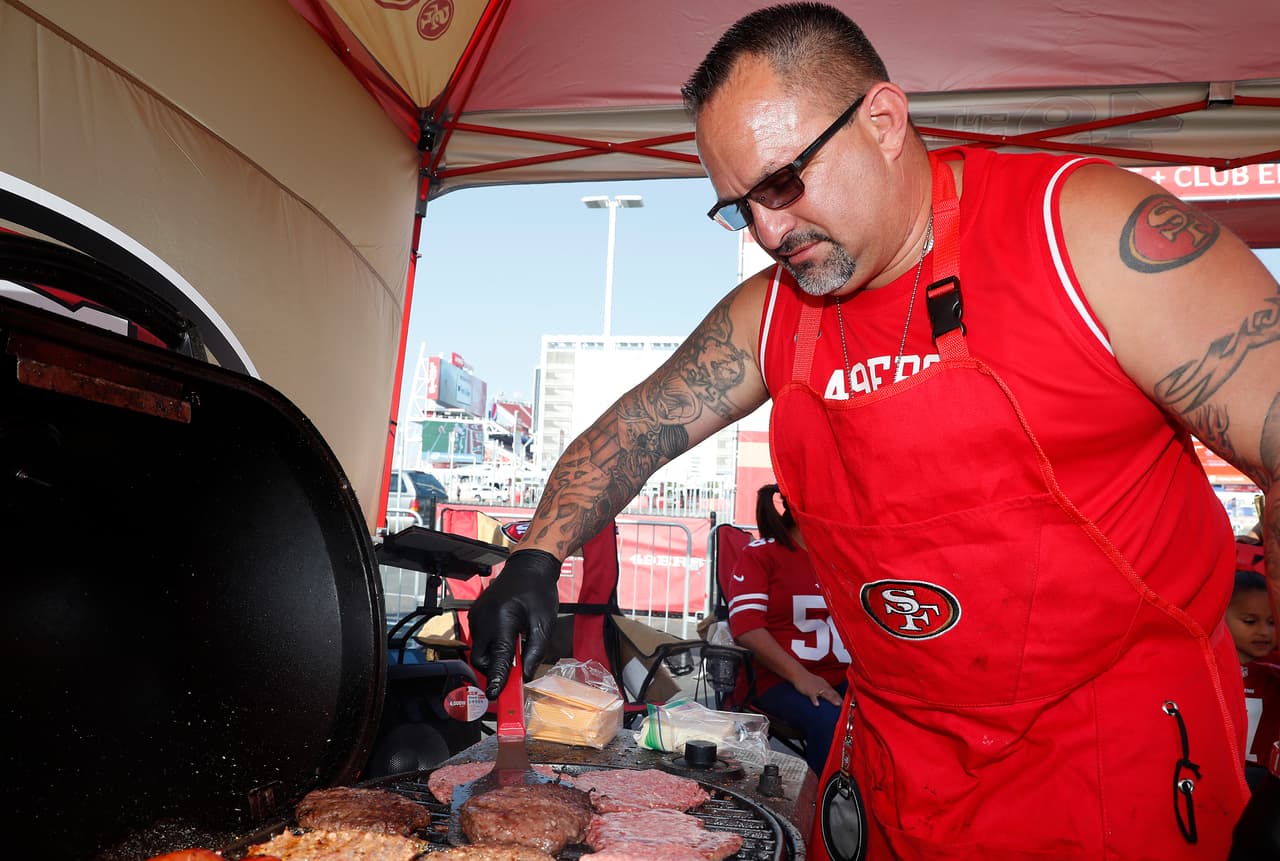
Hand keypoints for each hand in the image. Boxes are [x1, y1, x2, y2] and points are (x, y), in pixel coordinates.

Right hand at [468, 548, 560, 698]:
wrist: (528, 567)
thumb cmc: (538, 592)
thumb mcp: (544, 624)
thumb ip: (534, 652)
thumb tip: (525, 676)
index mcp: (502, 619)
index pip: (498, 657)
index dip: (497, 679)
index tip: (496, 696)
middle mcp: (484, 618)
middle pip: (481, 659)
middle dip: (494, 670)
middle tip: (513, 675)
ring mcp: (476, 616)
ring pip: (479, 651)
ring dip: (494, 657)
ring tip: (515, 648)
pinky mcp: (475, 615)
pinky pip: (479, 639)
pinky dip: (491, 646)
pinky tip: (508, 638)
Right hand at [794, 671, 842, 707]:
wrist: (799, 674)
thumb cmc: (808, 679)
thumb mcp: (818, 683)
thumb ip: (824, 689)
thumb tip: (829, 695)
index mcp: (825, 685)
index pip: (834, 692)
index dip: (840, 698)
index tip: (845, 704)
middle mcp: (822, 686)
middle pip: (832, 693)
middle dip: (839, 699)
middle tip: (845, 706)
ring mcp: (816, 688)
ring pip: (825, 694)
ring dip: (831, 699)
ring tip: (837, 704)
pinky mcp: (809, 690)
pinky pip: (812, 696)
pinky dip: (815, 700)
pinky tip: (817, 704)